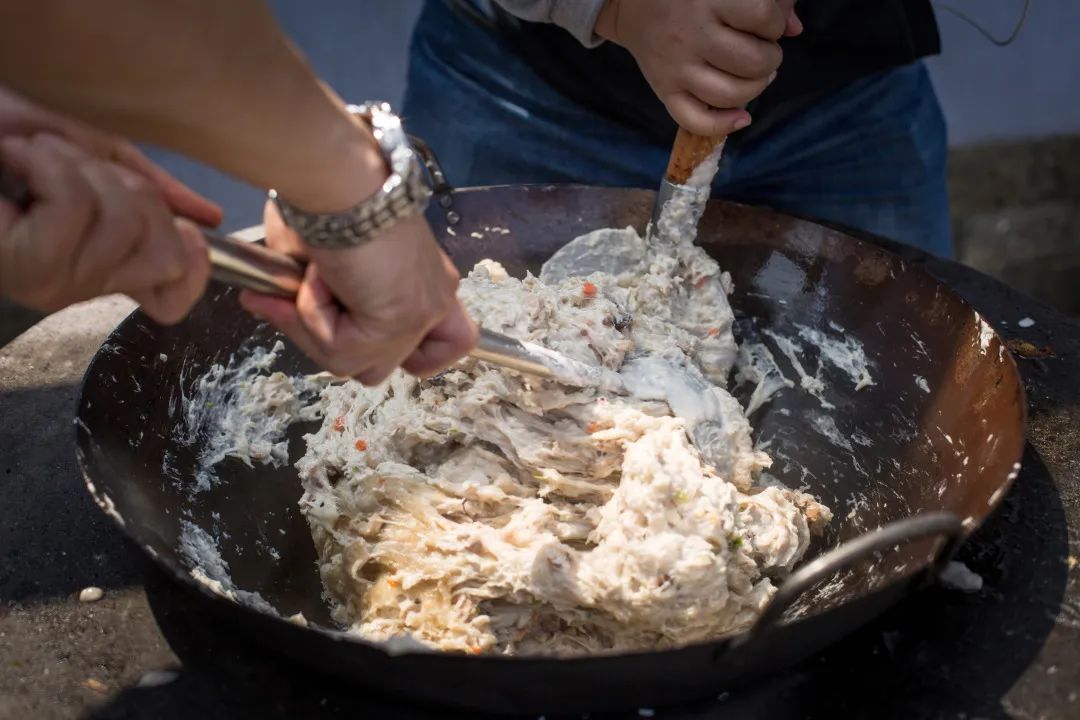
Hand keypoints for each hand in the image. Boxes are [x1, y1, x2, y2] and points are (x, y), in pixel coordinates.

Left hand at [0, 89, 222, 323]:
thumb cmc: (12, 137)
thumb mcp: (99, 158)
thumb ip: (154, 191)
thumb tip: (206, 218)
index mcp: (106, 265)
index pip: (176, 296)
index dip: (196, 263)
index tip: (181, 227)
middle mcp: (87, 285)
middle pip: (166, 246)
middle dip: (131, 187)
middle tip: (78, 168)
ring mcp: (60, 283)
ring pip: (124, 221)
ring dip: (80, 166)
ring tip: (36, 157)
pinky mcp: (31, 266)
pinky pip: (76, 209)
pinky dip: (50, 166)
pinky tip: (19, 162)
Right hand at [239, 201, 478, 384]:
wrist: (335, 175)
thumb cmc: (324, 194)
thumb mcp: (318, 256)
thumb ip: (307, 297)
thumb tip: (264, 304)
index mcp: (426, 280)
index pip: (443, 344)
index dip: (405, 353)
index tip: (359, 333)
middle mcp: (436, 297)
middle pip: (385, 365)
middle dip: (328, 343)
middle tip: (290, 303)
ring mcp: (424, 312)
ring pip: (359, 365)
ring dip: (314, 329)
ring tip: (308, 279)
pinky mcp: (403, 319)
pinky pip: (342, 349)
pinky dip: (312, 317)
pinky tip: (317, 275)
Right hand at [596, 0, 801, 135]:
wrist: (629, 2)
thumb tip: (794, 28)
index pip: (762, 18)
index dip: (775, 24)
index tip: (766, 22)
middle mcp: (691, 35)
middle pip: (752, 62)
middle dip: (769, 59)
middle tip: (762, 50)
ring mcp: (676, 67)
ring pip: (731, 94)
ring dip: (755, 88)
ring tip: (755, 75)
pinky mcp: (664, 89)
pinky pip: (696, 121)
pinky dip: (724, 126)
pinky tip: (742, 117)